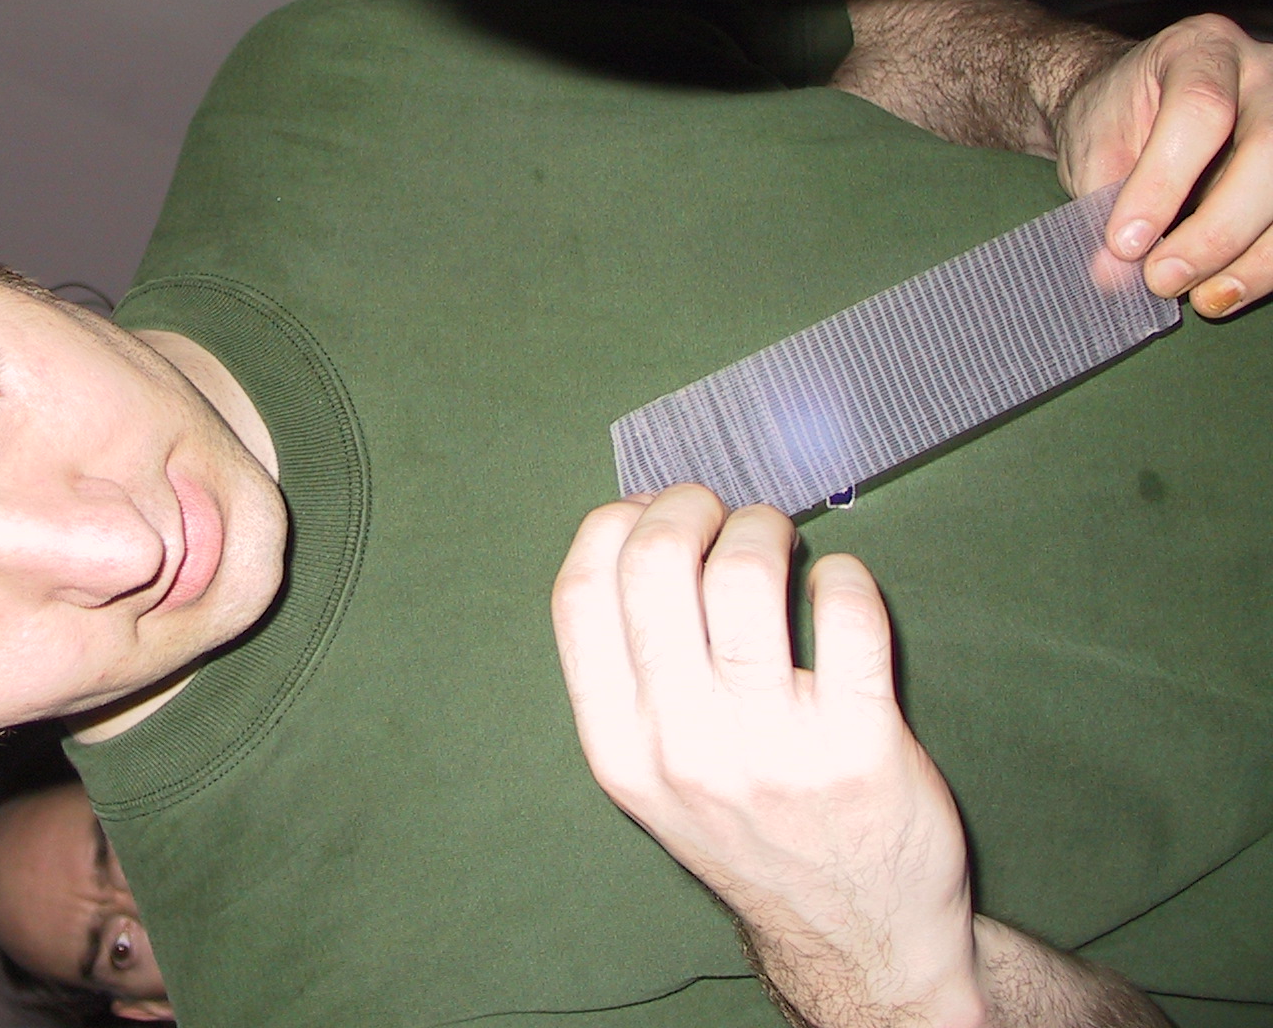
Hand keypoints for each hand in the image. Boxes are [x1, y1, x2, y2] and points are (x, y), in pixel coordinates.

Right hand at [551, 487, 984, 1027]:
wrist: (854, 935)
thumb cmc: (749, 827)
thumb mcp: (654, 772)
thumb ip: (636, 668)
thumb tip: (635, 527)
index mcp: (619, 746)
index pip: (581, 594)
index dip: (615, 523)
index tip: (649, 511)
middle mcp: (683, 746)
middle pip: (656, 564)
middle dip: (689, 506)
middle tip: (721, 514)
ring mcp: (772, 746)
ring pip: (746, 574)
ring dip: (764, 529)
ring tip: (779, 543)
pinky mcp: (860, 743)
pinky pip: (846, 610)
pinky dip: (843, 575)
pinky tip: (838, 589)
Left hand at [1053, 14, 1272, 317]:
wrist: (1133, 109)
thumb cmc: (1114, 122)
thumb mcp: (1095, 148)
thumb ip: (1105, 203)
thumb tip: (1117, 278)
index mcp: (1201, 50)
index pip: (1200, 111)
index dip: (1165, 184)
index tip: (1123, 244)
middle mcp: (1265, 74)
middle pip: (1269, 151)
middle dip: (1217, 229)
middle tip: (1162, 279)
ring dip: (1253, 259)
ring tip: (1200, 299)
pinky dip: (1267, 265)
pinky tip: (1227, 292)